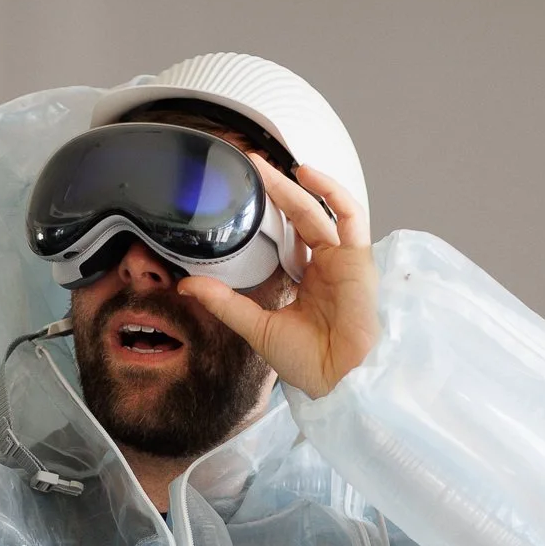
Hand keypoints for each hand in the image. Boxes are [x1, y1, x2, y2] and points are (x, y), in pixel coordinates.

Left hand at [178, 156, 377, 399]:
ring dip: (294, 186)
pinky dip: (331, 192)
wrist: (337, 379)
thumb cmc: (307, 361)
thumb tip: (186, 286)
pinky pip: (350, 216)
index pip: (288, 236)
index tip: (244, 195)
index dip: (269, 214)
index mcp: (307, 280)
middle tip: (249, 167)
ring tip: (266, 167)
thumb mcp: (255, 326)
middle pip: (300, 217)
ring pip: (319, 211)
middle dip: (275, 190)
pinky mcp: (358, 258)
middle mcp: (326, 266)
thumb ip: (224, 302)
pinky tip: (306, 174)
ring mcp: (343, 260)